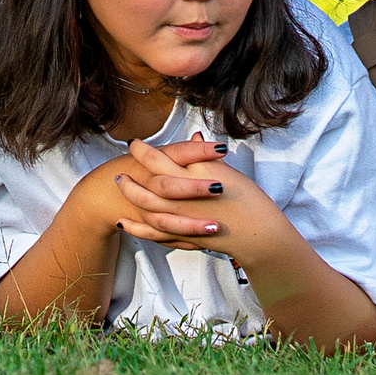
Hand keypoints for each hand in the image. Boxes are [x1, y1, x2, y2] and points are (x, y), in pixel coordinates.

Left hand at [105, 136, 254, 252]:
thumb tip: (196, 137)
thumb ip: (205, 156)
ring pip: (145, 208)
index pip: (159, 160)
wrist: (257, 233)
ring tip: (120, 189)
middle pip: (146, 185)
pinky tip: (124, 223)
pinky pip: (153, 233)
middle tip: (118, 170)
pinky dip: (137, 228)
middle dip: (131, 177)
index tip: (133, 143)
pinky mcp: (182, 237)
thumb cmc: (246, 199)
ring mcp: (180, 220)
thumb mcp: (227, 171)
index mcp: (191, 178)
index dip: (143, 151)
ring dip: (130, 197)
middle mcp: (181, 199)